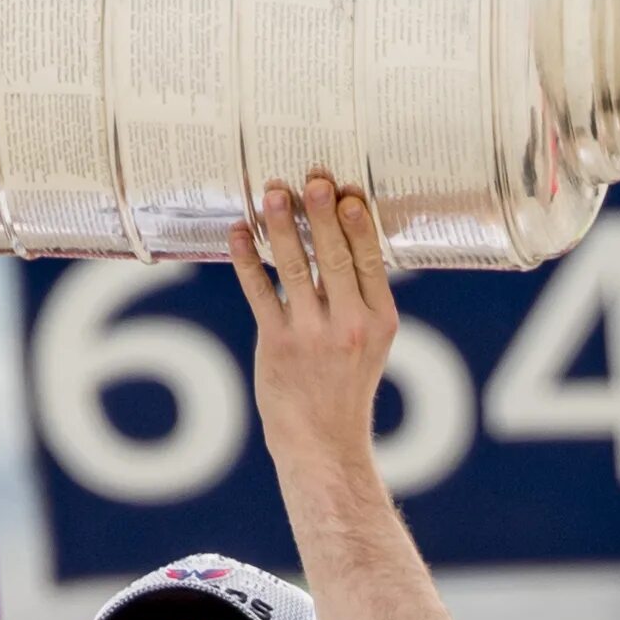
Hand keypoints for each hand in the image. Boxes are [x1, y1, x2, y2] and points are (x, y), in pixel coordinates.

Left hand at [230, 176, 396, 474]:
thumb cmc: (345, 384)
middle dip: (321, 214)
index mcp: (381, 320)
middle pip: (336, 258)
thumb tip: (341, 233)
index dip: (358, 225)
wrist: (323, 441)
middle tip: (312, 177)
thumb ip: (359, 294)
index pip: (371, 261)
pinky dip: (248, 260)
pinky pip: (260, 293)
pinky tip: (238, 233)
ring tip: (272, 192)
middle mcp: (349, 325)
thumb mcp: (371, 341)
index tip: (348, 191)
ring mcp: (312, 336)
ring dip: (282, 227)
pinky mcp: (277, 345)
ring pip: (296, 269)